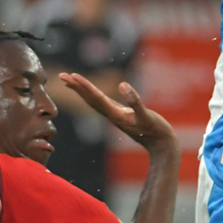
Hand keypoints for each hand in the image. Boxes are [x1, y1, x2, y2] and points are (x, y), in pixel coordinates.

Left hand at [59, 73, 176, 151]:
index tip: (72, 76)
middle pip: (90, 99)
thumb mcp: (146, 116)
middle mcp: (112, 115)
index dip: (84, 86)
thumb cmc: (156, 131)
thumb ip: (135, 101)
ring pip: (94, 101)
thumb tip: (122, 85)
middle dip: (76, 87)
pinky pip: (103, 103)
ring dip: (82, 91)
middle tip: (62, 76)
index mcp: (116, 114)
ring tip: (71, 81)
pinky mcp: (122, 115)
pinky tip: (93, 92)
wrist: (161, 146)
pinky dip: (94, 95)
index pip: (96, 97)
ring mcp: (116, 115)